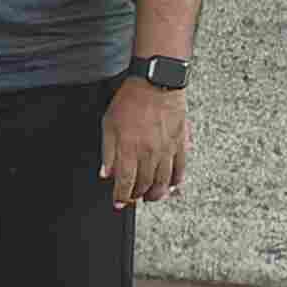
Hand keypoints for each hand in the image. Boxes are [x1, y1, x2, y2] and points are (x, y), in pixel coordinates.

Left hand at [102, 77, 189, 207]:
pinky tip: (172, 187)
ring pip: (164, 181)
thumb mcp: (108, 124)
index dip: (121, 196)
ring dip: (156, 193)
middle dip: (137, 196)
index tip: (118, 203)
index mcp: (130, 148)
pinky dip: (176, 181)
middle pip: (145, 184)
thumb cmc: (131, 100)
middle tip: (132, 199)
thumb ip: (108, 151)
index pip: (125, 181)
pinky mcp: (180, 144)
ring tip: (150, 197)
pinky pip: (180, 169)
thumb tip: (106, 173)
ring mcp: (167, 150)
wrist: (156, 84)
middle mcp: (149, 153)